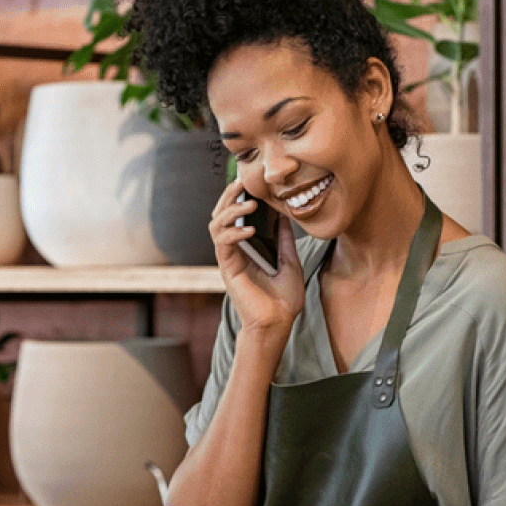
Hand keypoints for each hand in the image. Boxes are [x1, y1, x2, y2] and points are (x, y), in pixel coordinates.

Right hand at [209, 180, 303, 340]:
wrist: (278, 324)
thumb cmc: (283, 299)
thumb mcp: (290, 261)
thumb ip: (284, 239)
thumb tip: (285, 216)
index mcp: (246, 248)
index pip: (235, 215)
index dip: (238, 197)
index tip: (250, 182)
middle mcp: (234, 251)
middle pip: (220, 214)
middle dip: (229, 196)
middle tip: (242, 182)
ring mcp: (229, 259)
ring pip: (216, 225)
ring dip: (230, 210)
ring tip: (250, 204)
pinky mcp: (227, 268)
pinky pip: (222, 244)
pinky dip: (233, 232)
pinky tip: (248, 229)